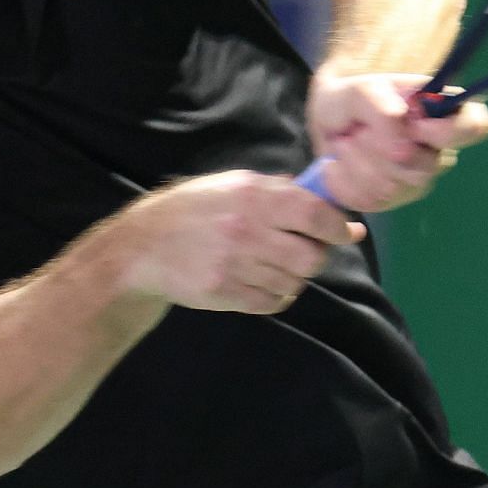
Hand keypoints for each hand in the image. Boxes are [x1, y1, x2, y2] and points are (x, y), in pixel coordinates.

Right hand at [115, 170, 366, 313]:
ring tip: (275, 265)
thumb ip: (278, 190)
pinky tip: (262, 283)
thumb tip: (326, 200)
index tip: (344, 231)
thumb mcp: (231, 185)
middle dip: (317, 256)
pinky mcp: (225, 293)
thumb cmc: (193, 210)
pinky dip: (277, 296)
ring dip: (294, 277)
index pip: (314, 214)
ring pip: (294, 282)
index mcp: (252, 195)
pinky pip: (273, 302)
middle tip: (306, 251)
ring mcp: (235, 264)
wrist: (142, 248)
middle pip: (311, 256)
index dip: (337, 226)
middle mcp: (246, 228)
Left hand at [306, 72, 487, 212]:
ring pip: (392, 186)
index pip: (477, 126)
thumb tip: (400, 123)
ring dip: (357, 161)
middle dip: (379, 147)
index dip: (447, 131)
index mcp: (445, 114)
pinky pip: (370, 201)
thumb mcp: (361, 88)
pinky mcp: (392, 200)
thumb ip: (381, 102)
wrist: (328, 121)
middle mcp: (439, 151)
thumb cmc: (353, 99)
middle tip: (359, 127)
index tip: (414, 123)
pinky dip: (344, 180)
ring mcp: (417, 180)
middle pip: (424, 167)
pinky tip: (339, 163)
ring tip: (346, 142)